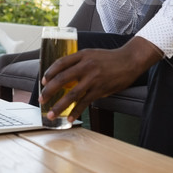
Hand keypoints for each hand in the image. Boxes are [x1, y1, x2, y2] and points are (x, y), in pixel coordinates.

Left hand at [39, 36, 162, 122]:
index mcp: (82, 55)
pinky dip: (76, 111)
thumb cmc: (110, 58)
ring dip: (59, 105)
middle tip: (42, 99)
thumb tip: (66, 77)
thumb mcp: (93, 54)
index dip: (50, 72)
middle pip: (62, 79)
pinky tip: (70, 118)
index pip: (61, 63)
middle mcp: (86, 66)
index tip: (43, 81)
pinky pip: (85, 102)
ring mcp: (93, 78)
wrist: (130, 60)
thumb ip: (80, 63)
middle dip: (49, 91)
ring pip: (72, 94)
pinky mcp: (100, 89)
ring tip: (51, 114)